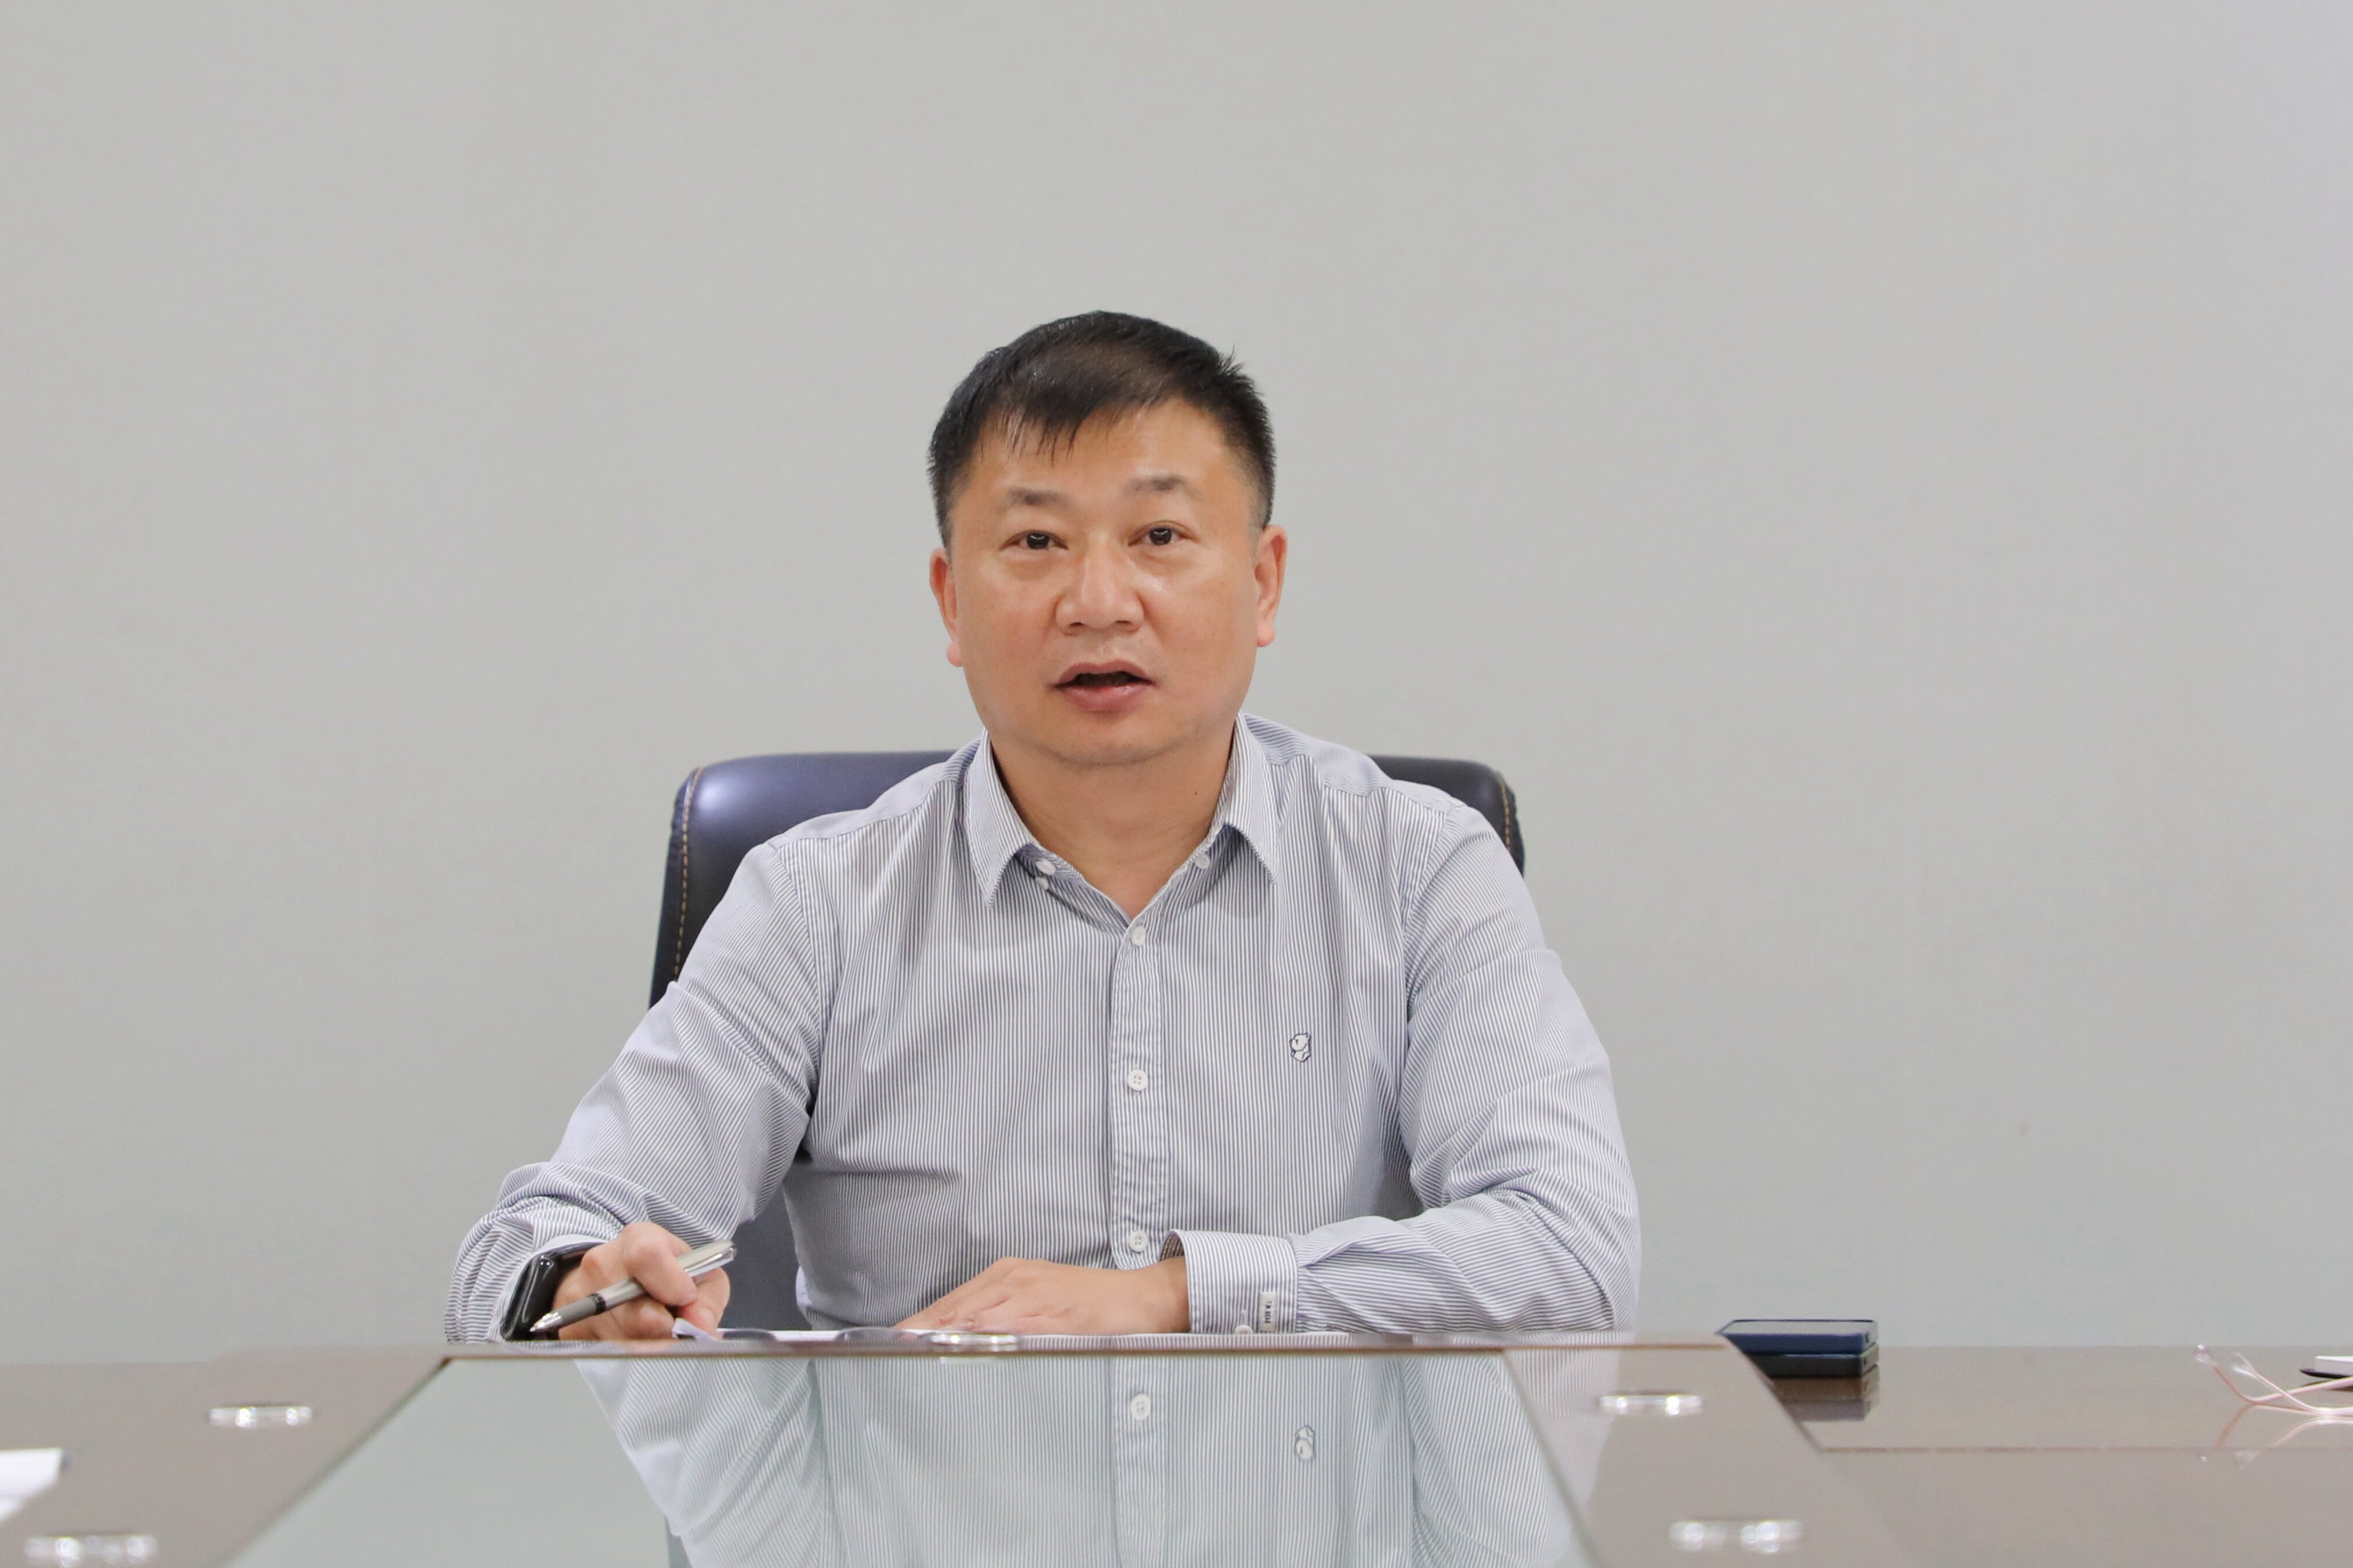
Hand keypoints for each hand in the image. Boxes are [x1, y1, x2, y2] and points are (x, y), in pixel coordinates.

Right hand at [552, 1221, 730, 1340]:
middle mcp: (602, 1265)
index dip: (672, 1285)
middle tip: (677, 1328)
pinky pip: (606, 1355)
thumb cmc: (665, 1274)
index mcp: (638, 1240)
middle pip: (639, 1315)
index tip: (685, 1298)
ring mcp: (581, 1298)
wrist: (615, 1277)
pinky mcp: (571, 1328)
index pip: (647, 1257)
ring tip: (657, 1331)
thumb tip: (701, 1327)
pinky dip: (628, 1355)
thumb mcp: (698, 1273)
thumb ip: (707, 1298)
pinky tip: (636, 1340)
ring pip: (625, 1342)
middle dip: (667, 1331)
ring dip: (650, 1346)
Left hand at [898, 1257, 1187, 1333]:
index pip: (950, 1304)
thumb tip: (957, 1341)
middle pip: (956, 1309)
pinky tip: (969, 1347)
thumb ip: (999, 1317)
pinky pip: (1017, 1327)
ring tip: (914, 1353)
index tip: (888, 1344)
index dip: (918, 1325)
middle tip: (889, 1353)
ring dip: (946, 1335)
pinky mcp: (1058, 1314)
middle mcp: (1015, 1280)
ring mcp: (1036, 1294)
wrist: (1144, 1296)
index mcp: (1006, 1277)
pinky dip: (990, 1338)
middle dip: (921, 1332)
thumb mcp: (1037, 1301)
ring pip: (980, 1316)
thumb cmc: (1089, 1302)